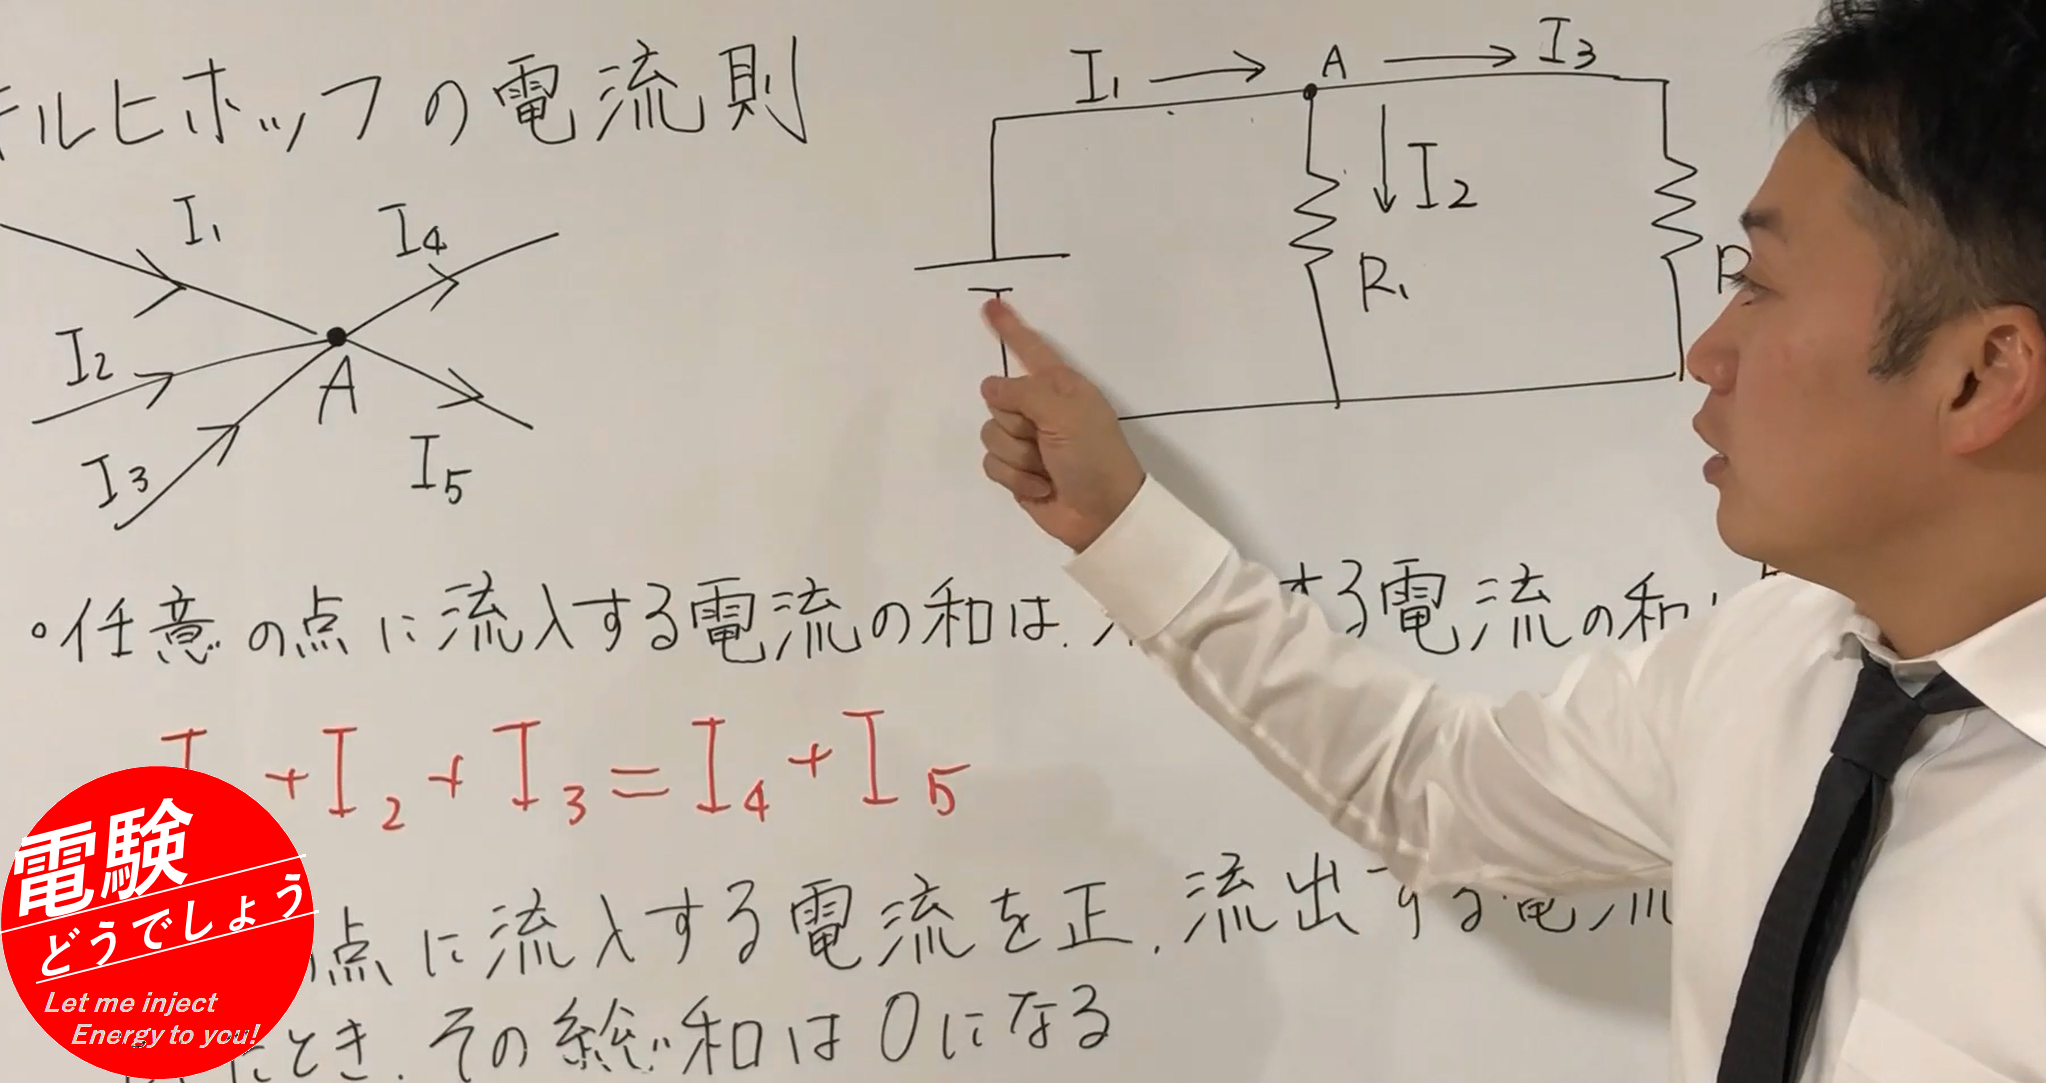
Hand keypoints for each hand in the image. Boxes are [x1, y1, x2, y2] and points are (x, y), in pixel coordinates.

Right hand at [977, 297, 1145, 551]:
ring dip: (1020, 457)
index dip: (1010, 329)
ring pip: (991, 434)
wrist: (1104, 514)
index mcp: (1059, 386)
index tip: (990, 305)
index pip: (1029, 349)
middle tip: (1047, 441)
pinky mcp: (1016, 471)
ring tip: (1049, 468)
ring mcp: (1027, 441)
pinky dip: (1016, 478)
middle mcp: (1040, 408)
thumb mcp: (1065, 414)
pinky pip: (991, 464)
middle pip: (997, 399)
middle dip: (1017, 423)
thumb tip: (990, 387)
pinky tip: (1041, 487)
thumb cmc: (1095, 456)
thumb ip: (1024, 393)